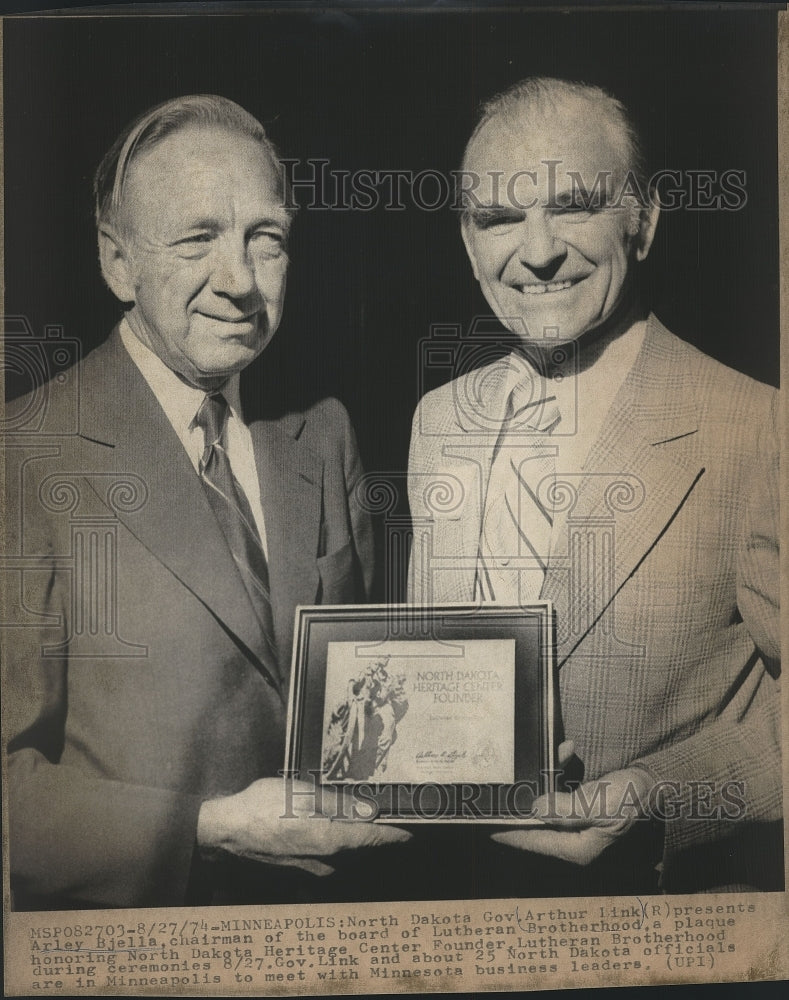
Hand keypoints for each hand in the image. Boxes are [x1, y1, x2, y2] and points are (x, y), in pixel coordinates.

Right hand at [197, 777, 410, 875]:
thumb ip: (340, 804)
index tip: (416, 827)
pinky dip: (339, 846)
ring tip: (366, 819)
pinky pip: (329, 859)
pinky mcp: (300, 870)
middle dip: (380, 834)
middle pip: (364, 849)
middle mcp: (327, 862)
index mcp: (331, 840)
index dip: (398, 833)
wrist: (225, 832)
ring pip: (347, 855)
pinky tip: (333, 828)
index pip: (377, 840)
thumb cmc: (262, 807)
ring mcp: (312, 870)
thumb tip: (371, 810)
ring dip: (359, 841)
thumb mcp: (304, 794)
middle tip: (394, 816)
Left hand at [492, 742, 653, 865]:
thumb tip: (534, 809)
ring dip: (540, 778)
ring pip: (542, 803)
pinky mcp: (576, 808)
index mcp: (575, 848)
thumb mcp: (600, 805)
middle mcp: (570, 840)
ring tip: (544, 756)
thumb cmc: (631, 797)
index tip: (481, 818)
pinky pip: (556, 791)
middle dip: (519, 800)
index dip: (505, 830)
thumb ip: (566, 809)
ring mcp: (573, 824)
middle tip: (496, 784)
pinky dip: (556, 771)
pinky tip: (564, 751)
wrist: (655, 783)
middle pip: (531, 823)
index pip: (529, 840)